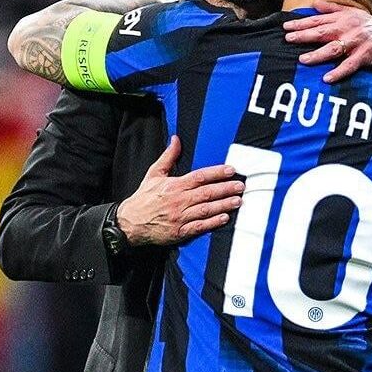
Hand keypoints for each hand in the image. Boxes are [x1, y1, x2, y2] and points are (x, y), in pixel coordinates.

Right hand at [116, 136, 243, 245]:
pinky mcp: (180, 232)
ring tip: (238, 201)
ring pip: (206, 209)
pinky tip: (225, 218)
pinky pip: (200, 226)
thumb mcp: (154, 173)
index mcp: (175, 185)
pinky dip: (213, 222)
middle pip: (207, 193)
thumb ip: (168, 157)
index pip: (200, 177)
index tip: (231, 170)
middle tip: (241, 186)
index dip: (217, 173)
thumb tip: (176, 139)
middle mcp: (179, 200)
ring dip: (224, 205)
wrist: (131, 222)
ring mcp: (180, 217)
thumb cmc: (144, 197)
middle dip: (226, 189)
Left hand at [283, 1, 371, 83]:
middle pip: (323, 32)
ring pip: (334, 49)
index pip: (318, 20)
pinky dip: (338, 72)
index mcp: (343, 18)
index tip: (286, 27)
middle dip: (304, 35)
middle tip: (288, 39)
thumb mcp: (352, 14)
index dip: (302, 23)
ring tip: (302, 60)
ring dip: (318, 55)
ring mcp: (357, 42)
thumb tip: (313, 2)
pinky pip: (350, 66)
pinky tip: (327, 78)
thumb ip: (332, 9)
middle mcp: (348, 28)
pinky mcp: (365, 56)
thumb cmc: (370, 27)